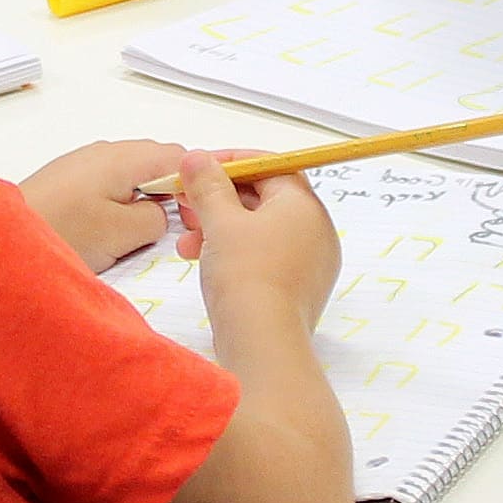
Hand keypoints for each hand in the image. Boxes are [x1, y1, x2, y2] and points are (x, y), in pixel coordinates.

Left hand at [20, 138, 189, 270]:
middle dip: (171, 190)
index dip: (196, 183)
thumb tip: (158, 213)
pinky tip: (111, 228)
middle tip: (175, 227)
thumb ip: (156, 218)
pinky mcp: (67, 179)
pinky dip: (120, 201)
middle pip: (155, 161)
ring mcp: (83, 163)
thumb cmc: (62, 231)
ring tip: (140, 232)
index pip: (179, 155)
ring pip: (130, 173)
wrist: (1, 237)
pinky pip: (107, 183)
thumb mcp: (124, 233)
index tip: (198, 213)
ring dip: (144, 198)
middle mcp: (104, 151)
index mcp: (124, 157)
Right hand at [179, 152, 339, 324]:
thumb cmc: (247, 278)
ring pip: (259, 231)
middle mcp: (315, 231)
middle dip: (218, 199)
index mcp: (304, 205)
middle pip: (263, 199)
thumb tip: (198, 159)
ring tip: (187, 239)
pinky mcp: (296, 288)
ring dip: (219, 228)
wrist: (262, 343)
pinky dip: (234, 253)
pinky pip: (264, 257)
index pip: (269, 166)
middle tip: (187, 201)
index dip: (230, 163)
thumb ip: (208, 185)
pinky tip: (202, 260)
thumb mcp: (220, 221)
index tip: (198, 167)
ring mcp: (309, 262)